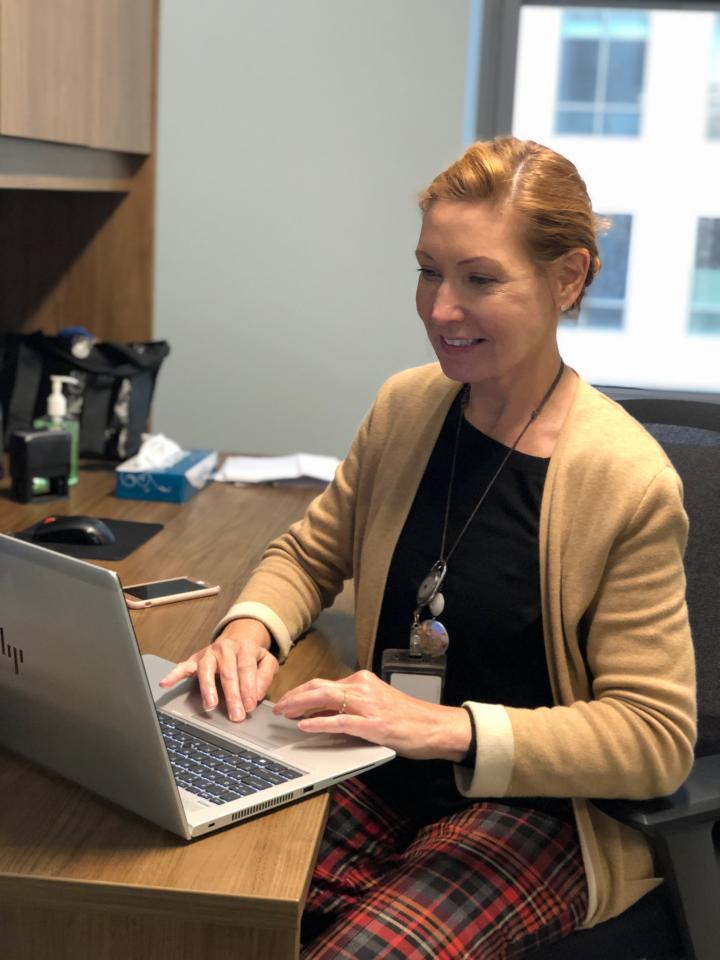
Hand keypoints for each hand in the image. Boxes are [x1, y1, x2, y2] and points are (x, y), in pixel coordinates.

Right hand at [159, 618, 278, 720]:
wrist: (237, 637)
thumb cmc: (251, 654)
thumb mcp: (266, 660)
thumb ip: (264, 676)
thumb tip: (256, 694)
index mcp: (245, 647)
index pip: (246, 668)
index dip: (248, 687)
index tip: (249, 705)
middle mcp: (225, 648)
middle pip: (228, 673)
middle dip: (232, 696)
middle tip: (236, 714)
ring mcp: (209, 653)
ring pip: (206, 670)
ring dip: (208, 688)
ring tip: (210, 704)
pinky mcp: (195, 659)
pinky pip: (183, 666)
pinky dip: (174, 675)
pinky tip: (166, 683)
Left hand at [272, 670, 470, 760]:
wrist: (435, 726)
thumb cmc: (406, 719)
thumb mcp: (375, 705)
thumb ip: (350, 706)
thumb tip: (318, 714)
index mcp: (362, 681)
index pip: (324, 684)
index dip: (301, 693)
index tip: (286, 701)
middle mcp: (363, 687)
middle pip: (319, 687)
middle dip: (294, 697)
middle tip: (278, 707)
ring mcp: (368, 705)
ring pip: (326, 699)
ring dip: (300, 706)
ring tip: (284, 714)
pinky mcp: (373, 724)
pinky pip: (340, 721)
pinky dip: (319, 723)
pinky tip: (304, 726)